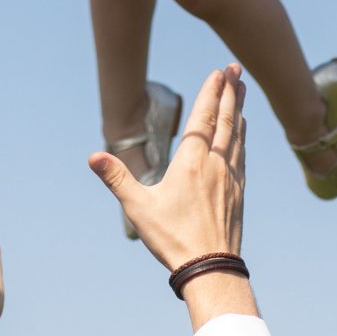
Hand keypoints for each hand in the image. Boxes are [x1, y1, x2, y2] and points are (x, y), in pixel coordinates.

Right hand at [86, 64, 246, 270]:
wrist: (211, 268)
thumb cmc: (173, 238)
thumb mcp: (138, 208)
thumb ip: (117, 179)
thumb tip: (93, 156)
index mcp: (192, 163)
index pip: (203, 118)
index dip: (211, 92)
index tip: (219, 71)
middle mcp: (215, 165)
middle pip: (226, 119)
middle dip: (231, 91)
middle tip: (236, 68)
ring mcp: (230, 178)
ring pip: (237, 135)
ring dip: (240, 109)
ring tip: (242, 90)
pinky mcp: (238, 193)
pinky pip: (241, 155)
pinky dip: (242, 136)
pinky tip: (242, 133)